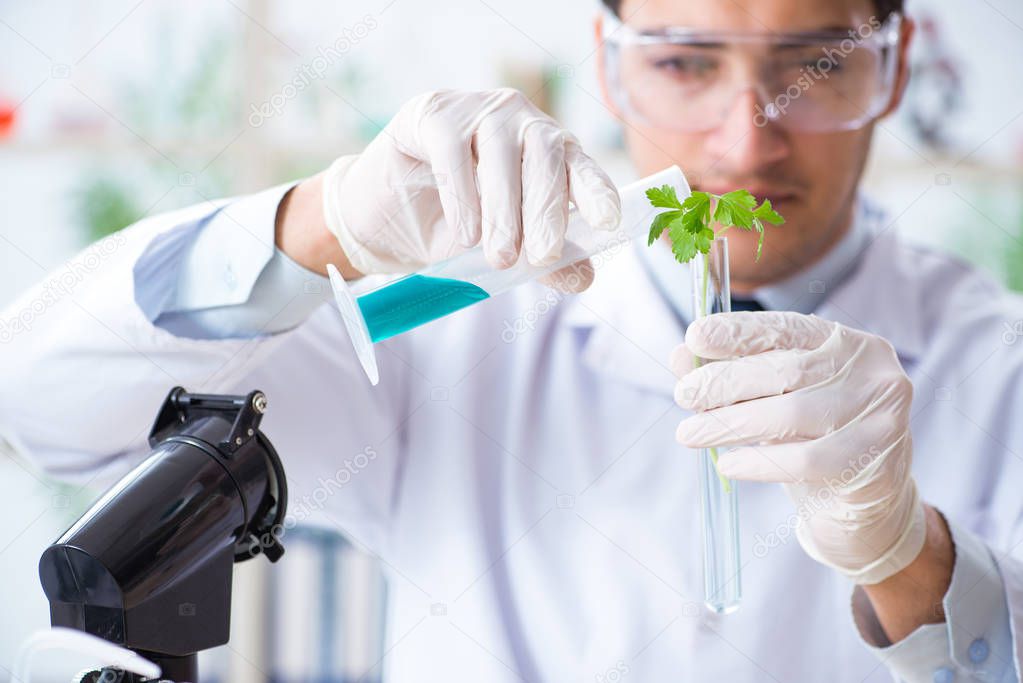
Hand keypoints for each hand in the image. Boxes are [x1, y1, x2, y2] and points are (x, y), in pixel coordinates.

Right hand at [320, 88, 620, 288]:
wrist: (383, 222)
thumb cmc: (451, 229)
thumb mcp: (503, 252)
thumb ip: (544, 261)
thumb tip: (584, 279)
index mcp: (547, 152)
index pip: (580, 165)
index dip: (596, 190)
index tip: (608, 222)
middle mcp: (519, 121)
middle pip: (545, 154)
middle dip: (546, 210)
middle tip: (540, 257)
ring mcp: (475, 110)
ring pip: (501, 151)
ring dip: (504, 210)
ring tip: (499, 257)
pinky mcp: (432, 112)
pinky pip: (453, 149)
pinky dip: (462, 195)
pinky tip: (464, 232)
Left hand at [672, 311, 926, 584]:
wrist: (867, 507)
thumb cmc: (815, 441)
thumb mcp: (775, 401)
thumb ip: (733, 374)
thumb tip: (680, 356)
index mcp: (848, 343)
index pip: (788, 327)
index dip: (739, 331)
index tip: (694, 337)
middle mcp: (871, 371)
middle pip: (785, 370)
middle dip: (725, 382)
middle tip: (684, 396)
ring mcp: (880, 415)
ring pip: (790, 414)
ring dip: (729, 424)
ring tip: (689, 434)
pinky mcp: (875, 460)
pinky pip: (804, 460)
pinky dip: (757, 462)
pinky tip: (727, 464)